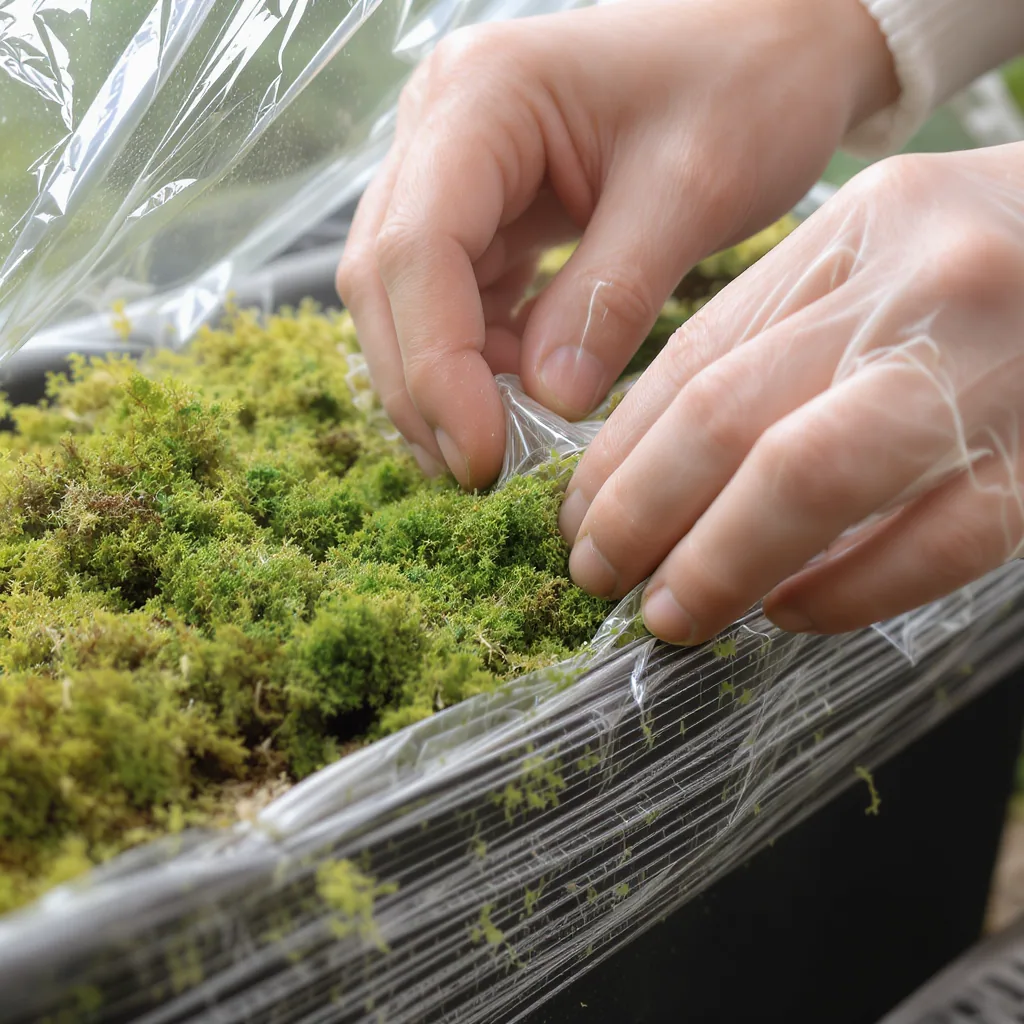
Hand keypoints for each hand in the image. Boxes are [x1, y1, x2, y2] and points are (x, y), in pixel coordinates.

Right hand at [337, 0, 897, 487]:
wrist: (769, 45)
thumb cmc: (747, 86)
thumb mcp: (695, 190)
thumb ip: (614, 297)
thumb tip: (547, 404)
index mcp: (482, 96)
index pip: (416, 248)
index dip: (435, 365)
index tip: (482, 455)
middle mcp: (441, 127)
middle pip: (386, 280)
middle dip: (424, 387)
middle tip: (480, 474)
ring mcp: (452, 168)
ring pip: (405, 298)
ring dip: (442, 382)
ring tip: (500, 448)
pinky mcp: (481, 210)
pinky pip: (452, 299)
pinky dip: (475, 362)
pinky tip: (517, 400)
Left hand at [560, 144, 1023, 642]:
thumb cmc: (995, 264)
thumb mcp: (878, 255)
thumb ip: (776, 338)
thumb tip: (656, 464)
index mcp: (857, 231)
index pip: (697, 358)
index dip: (620, 454)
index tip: (577, 519)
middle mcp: (920, 287)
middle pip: (732, 417)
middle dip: (641, 514)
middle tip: (598, 577)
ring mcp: (997, 369)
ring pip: (813, 480)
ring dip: (720, 563)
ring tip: (670, 615)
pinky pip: (937, 542)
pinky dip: (847, 592)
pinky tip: (789, 613)